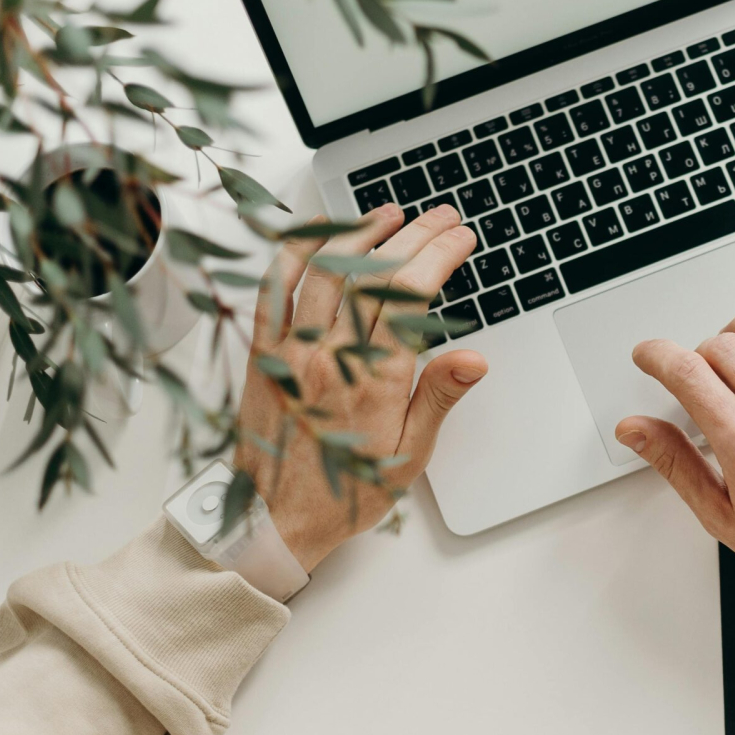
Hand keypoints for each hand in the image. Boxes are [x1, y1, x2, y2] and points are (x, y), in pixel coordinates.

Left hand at [233, 203, 486, 571]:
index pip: (412, 297)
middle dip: (415, 236)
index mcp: (373, 382)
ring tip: (391, 214)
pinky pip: (273, 288)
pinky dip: (295, 252)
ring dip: (362, 233)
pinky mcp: (262, 352)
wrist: (273, 521)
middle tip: (441, 217)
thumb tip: (473, 359)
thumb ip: (438, 399)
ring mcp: (291, 350)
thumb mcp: (408, 457)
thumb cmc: (344, 492)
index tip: (461, 239)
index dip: (440, 256)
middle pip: (376, 275)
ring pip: (326, 270)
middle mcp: (330, 358)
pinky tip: (319, 233)